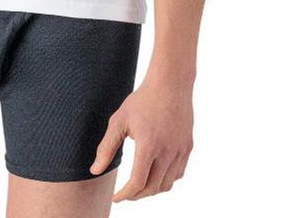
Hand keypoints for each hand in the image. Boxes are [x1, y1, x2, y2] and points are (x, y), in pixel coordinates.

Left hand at [88, 77, 193, 201]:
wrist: (170, 84)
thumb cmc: (142, 100)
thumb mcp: (119, 121)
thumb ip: (106, 147)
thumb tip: (95, 170)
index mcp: (149, 146)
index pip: (137, 183)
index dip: (125, 195)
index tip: (117, 197)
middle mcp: (167, 152)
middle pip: (152, 188)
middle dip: (137, 195)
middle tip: (126, 193)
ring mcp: (180, 151)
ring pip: (167, 184)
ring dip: (152, 189)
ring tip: (139, 184)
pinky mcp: (187, 147)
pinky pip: (178, 174)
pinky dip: (166, 180)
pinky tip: (156, 173)